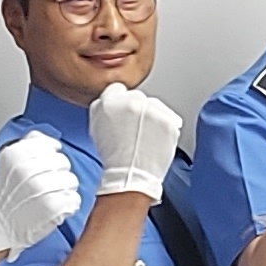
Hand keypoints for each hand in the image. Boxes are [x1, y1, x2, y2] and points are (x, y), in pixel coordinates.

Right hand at [0, 131, 83, 257]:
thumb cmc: (7, 194)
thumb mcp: (10, 161)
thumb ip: (29, 144)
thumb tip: (50, 141)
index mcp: (16, 155)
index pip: (50, 146)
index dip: (50, 158)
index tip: (44, 167)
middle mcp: (28, 169)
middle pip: (63, 162)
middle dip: (59, 173)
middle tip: (47, 185)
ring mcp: (41, 188)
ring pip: (71, 180)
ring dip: (65, 190)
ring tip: (51, 196)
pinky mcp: (52, 206)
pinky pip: (74, 198)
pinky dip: (69, 205)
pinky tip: (57, 208)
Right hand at [87, 83, 182, 202]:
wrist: (130, 175)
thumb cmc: (113, 157)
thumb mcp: (96, 126)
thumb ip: (103, 107)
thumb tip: (113, 99)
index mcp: (110, 100)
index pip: (118, 90)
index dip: (121, 104)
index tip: (125, 115)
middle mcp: (132, 101)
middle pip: (138, 98)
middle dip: (138, 111)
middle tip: (135, 130)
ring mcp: (152, 110)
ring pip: (155, 107)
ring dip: (153, 118)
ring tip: (146, 138)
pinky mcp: (169, 120)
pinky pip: (170, 119)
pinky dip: (166, 128)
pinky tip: (156, 140)